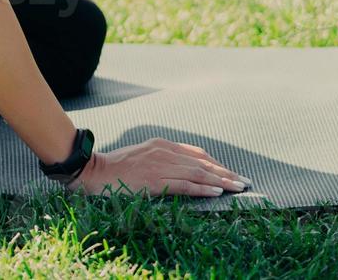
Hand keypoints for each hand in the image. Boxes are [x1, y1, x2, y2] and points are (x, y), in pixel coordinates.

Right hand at [69, 136, 250, 199]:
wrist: (92, 171)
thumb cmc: (114, 168)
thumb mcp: (141, 157)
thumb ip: (160, 160)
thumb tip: (181, 171)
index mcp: (161, 145)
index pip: (197, 154)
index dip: (217, 164)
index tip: (231, 173)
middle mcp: (164, 151)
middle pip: (203, 162)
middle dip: (226, 172)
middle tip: (245, 182)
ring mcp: (159, 164)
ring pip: (198, 173)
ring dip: (222, 181)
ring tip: (238, 188)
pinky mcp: (155, 179)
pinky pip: (185, 184)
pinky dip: (203, 188)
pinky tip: (217, 192)